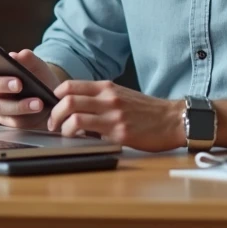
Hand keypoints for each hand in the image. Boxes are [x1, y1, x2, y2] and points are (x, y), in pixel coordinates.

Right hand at [0, 49, 58, 130]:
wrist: (51, 95)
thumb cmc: (38, 77)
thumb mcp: (37, 66)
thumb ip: (28, 59)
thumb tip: (18, 55)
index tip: (10, 75)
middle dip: (1, 86)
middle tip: (19, 84)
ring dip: (19, 105)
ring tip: (38, 102)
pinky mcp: (9, 121)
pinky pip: (14, 121)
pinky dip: (27, 116)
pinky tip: (40, 109)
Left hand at [48, 80, 182, 151]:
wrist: (172, 120)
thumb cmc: (147, 111)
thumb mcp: (122, 95)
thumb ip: (100, 98)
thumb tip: (77, 108)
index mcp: (107, 87)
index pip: (70, 85)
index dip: (56, 96)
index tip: (55, 107)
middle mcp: (108, 98)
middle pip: (68, 100)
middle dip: (55, 114)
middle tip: (54, 124)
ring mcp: (113, 115)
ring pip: (74, 116)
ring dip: (63, 128)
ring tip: (65, 134)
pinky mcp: (119, 133)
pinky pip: (90, 134)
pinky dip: (78, 138)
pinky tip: (82, 141)